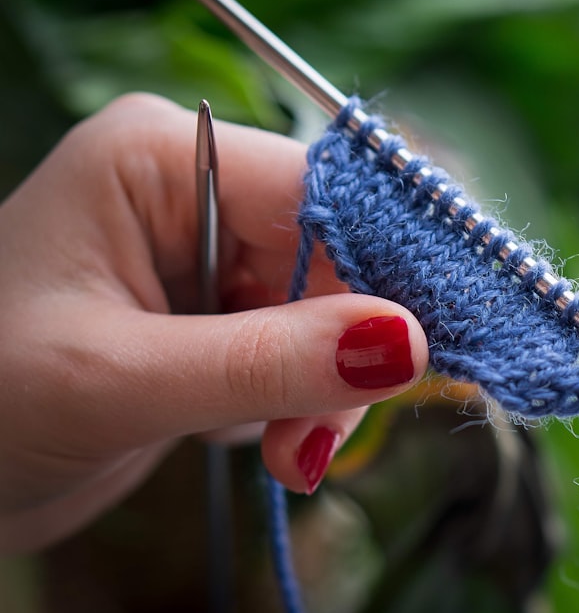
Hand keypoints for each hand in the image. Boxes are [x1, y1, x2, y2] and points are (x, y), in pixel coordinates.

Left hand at [0, 94, 427, 552]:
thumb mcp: (119, 379)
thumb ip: (264, 360)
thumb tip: (409, 342)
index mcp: (160, 160)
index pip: (319, 194)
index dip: (381, 270)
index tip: (425, 349)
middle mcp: (196, 195)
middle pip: (335, 260)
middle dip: (338, 355)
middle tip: (308, 437)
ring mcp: (210, 259)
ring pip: (329, 315)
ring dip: (317, 392)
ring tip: (278, 452)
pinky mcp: (218, 318)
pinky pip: (301, 350)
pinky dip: (297, 405)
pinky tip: (258, 438)